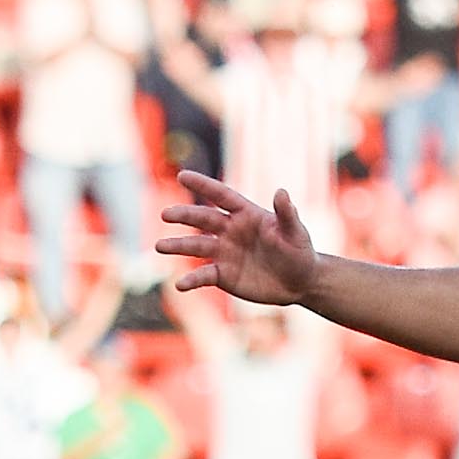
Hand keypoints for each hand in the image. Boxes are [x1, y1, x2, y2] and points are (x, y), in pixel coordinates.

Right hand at [155, 170, 321, 306]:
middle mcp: (230, 230)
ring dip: (178, 246)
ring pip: (196, 246)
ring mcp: (224, 252)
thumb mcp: (296, 233)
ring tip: (160, 246)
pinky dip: (192, 279)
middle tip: (165, 214)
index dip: (203, 184)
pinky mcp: (223, 275)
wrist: (299, 282)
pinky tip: (180, 284)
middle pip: (202, 219)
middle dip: (184, 215)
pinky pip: (203, 275)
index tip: (182, 175)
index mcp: (245, 214)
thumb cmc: (299, 252)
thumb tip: (281, 191)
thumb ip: (286, 213)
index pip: (221, 195)